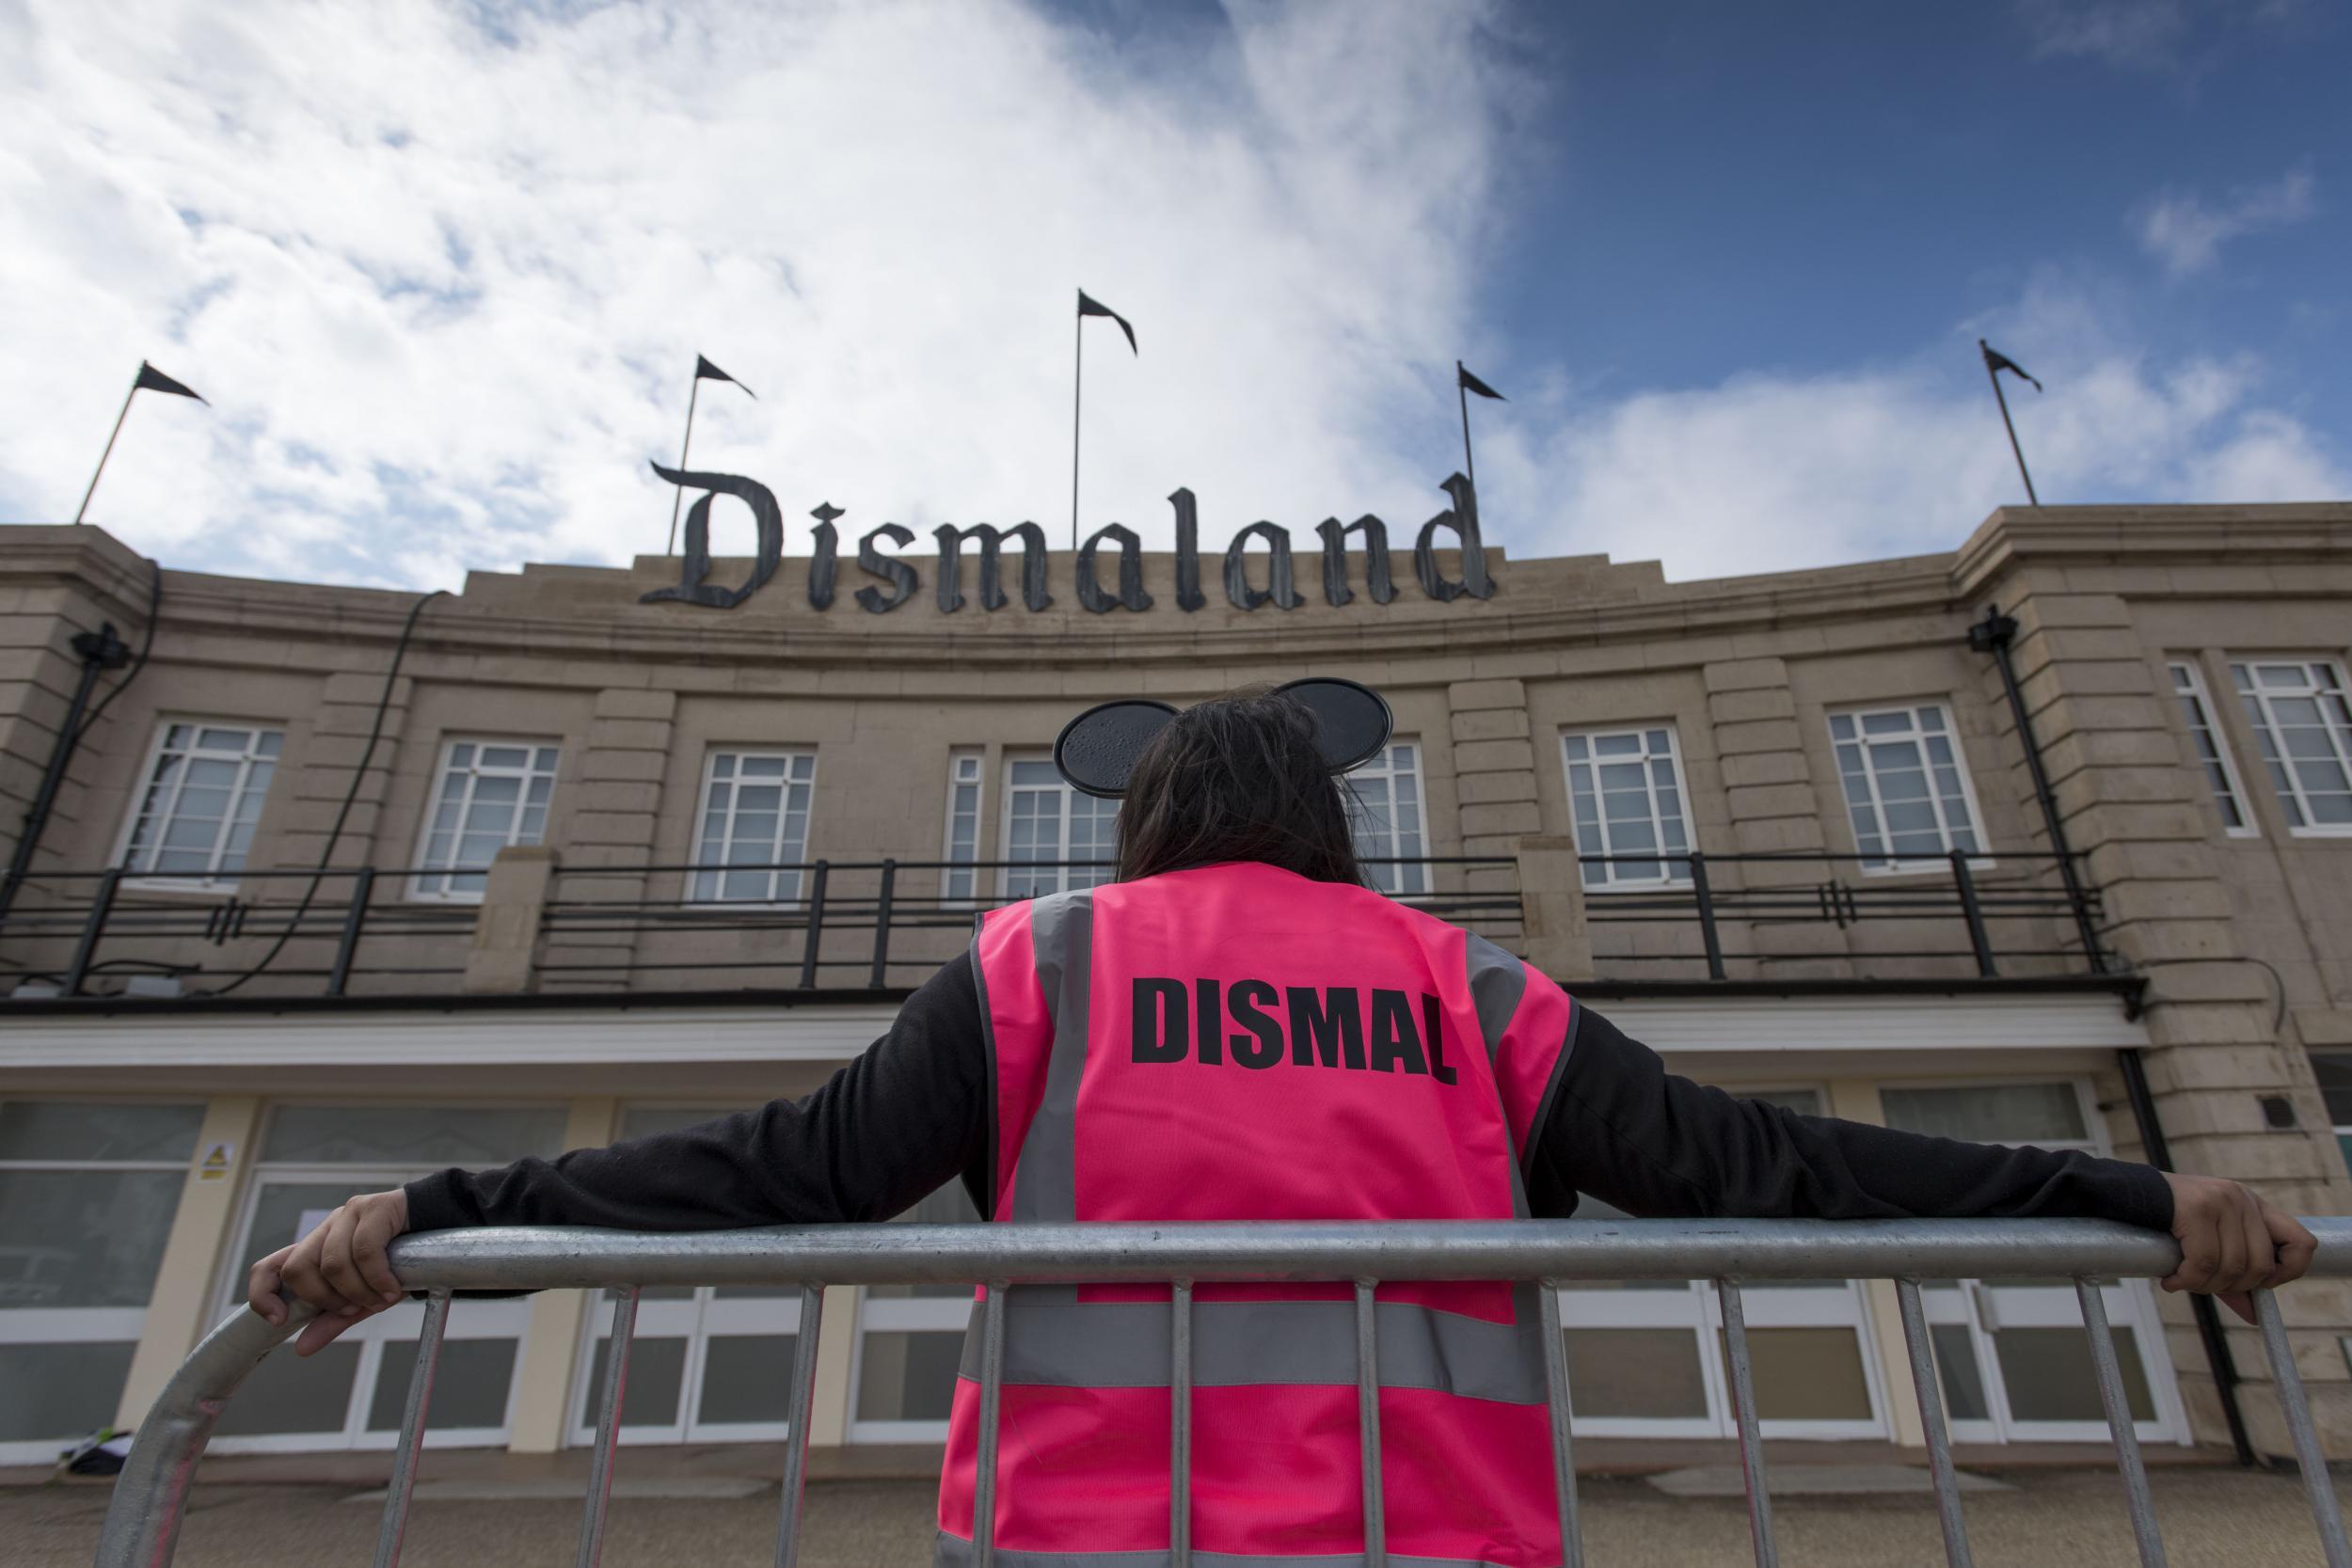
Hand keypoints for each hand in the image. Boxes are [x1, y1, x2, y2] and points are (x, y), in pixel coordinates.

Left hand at [248, 1188, 412, 1355]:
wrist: (440, 1225)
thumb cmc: (397, 1261)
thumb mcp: (361, 1298)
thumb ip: (331, 1320)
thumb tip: (301, 1349)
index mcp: (314, 1249)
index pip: (268, 1267)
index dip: (263, 1294)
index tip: (279, 1320)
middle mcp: (325, 1229)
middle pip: (297, 1268)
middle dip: (323, 1298)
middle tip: (351, 1309)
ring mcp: (348, 1214)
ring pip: (332, 1263)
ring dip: (357, 1292)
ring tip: (380, 1300)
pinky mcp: (374, 1207)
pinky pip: (365, 1250)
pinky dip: (378, 1277)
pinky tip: (391, 1288)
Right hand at [2162, 1173, 2314, 1324]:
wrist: (2126, 1193)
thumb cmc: (2169, 1221)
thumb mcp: (2209, 1244)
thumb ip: (2233, 1277)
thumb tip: (2254, 1316)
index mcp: (2254, 1206)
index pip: (2302, 1243)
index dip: (2288, 1272)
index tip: (2260, 1285)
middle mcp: (2243, 1199)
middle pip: (2260, 1265)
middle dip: (2232, 1287)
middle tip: (2203, 1287)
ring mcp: (2221, 1200)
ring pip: (2231, 1267)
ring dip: (2203, 1286)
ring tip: (2182, 1282)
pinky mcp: (2197, 1207)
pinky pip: (2203, 1261)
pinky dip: (2186, 1280)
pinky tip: (2171, 1280)